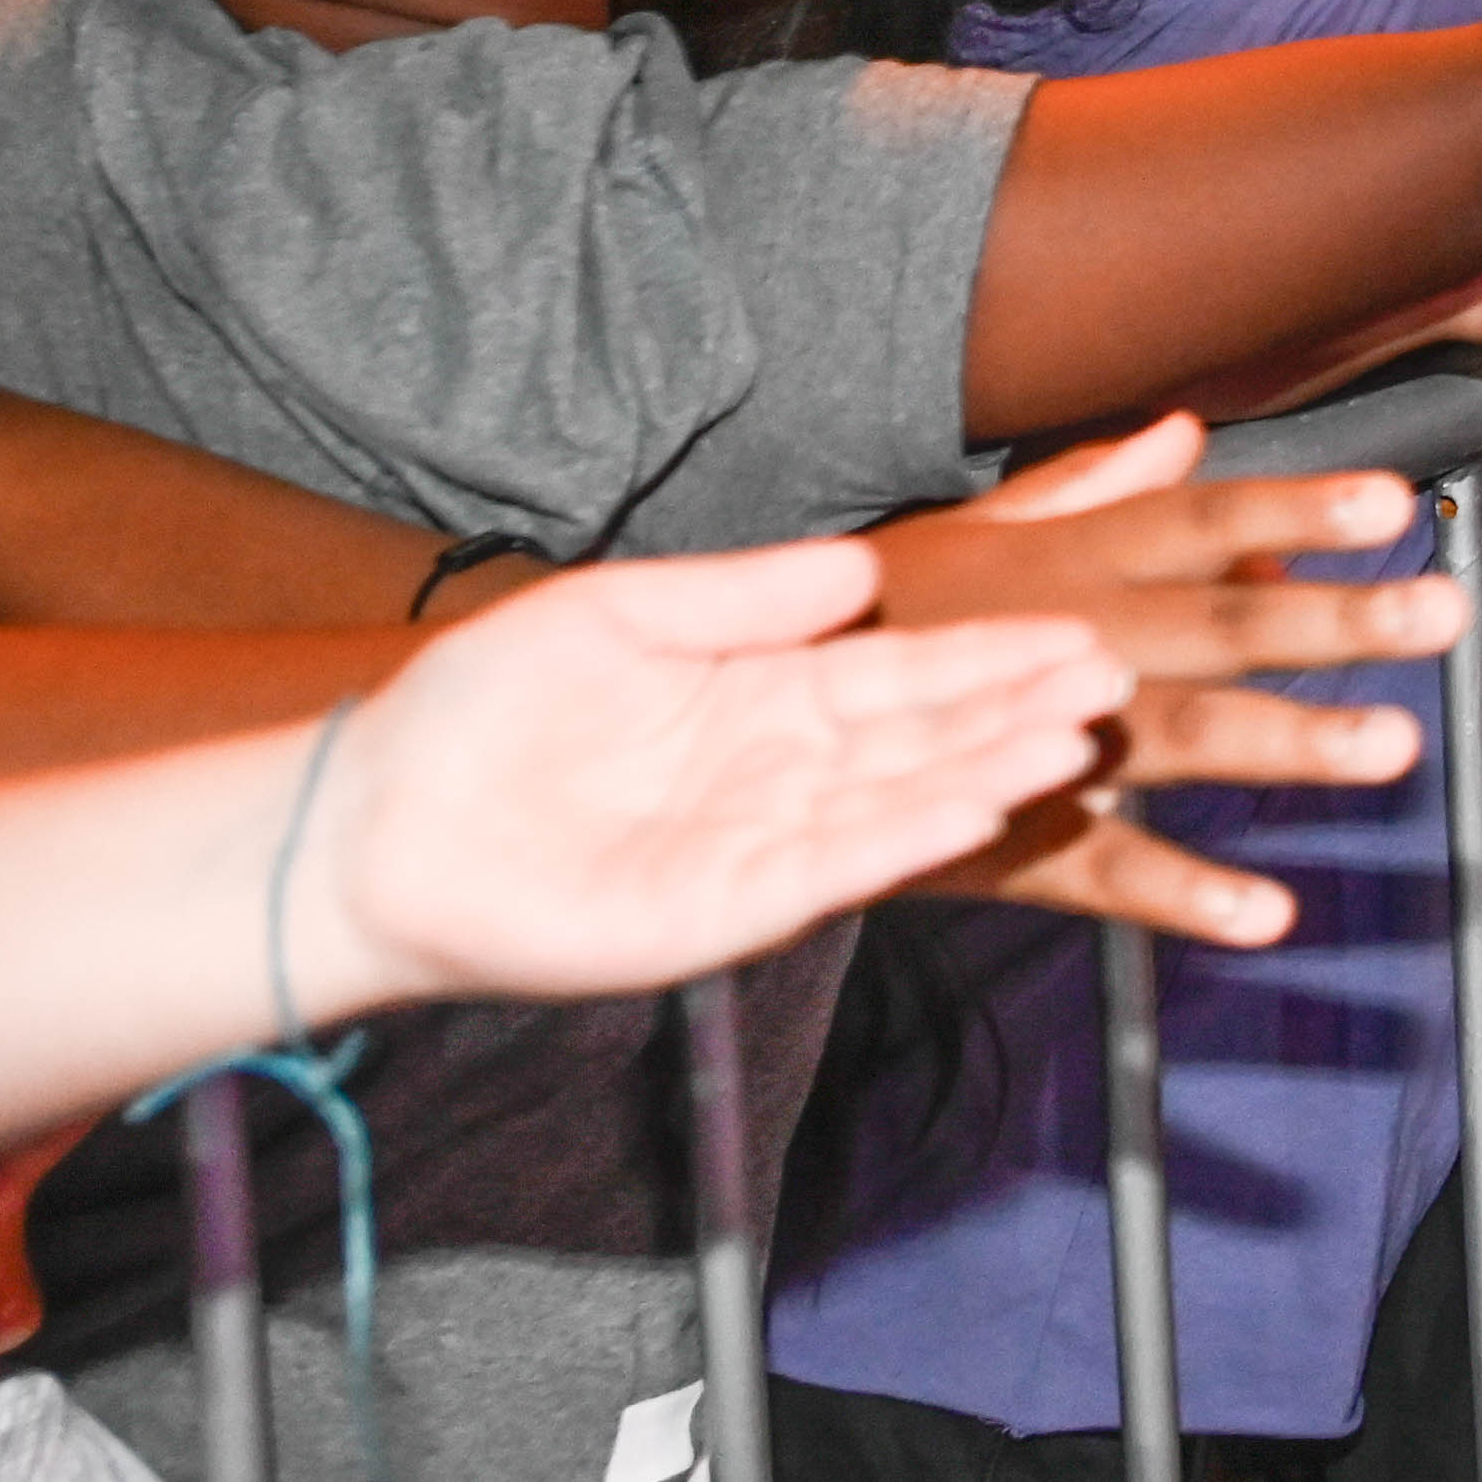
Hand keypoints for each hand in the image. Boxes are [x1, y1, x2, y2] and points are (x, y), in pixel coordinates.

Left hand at [308, 538, 1130, 1012]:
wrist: (366, 820)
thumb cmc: (475, 714)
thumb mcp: (620, 614)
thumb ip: (743, 595)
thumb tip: (861, 567)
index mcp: (757, 700)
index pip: (898, 675)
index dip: (988, 655)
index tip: (1078, 628)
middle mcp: (773, 777)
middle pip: (919, 739)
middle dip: (1016, 709)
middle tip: (1115, 677)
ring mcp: (751, 850)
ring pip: (893, 805)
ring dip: (986, 774)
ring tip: (1073, 738)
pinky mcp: (713, 914)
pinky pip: (826, 870)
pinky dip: (903, 838)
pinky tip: (971, 806)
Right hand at [852, 420, 1455, 941]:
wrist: (724, 714)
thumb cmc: (871, 613)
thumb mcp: (970, 534)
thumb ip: (1088, 489)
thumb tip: (1187, 433)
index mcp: (1062, 565)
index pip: (1195, 524)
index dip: (1291, 511)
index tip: (1394, 500)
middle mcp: (1061, 644)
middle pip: (1211, 624)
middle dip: (1329, 620)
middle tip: (1439, 612)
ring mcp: (1031, 744)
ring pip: (1174, 741)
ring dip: (1284, 742)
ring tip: (1392, 748)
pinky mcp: (1000, 844)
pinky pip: (1100, 872)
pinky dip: (1183, 896)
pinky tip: (1269, 914)